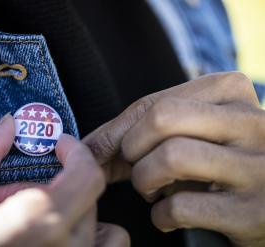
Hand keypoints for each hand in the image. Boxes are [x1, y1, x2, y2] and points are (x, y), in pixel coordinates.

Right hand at [0, 114, 129, 246]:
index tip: (61, 146)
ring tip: (40, 222)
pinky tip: (60, 238)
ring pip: (99, 222)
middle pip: (87, 196)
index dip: (76, 152)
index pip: (87, 174)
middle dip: (57, 185)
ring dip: (76, 211)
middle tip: (21, 197)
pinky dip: (94, 236)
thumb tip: (7, 126)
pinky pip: (108, 245)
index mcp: (39, 221)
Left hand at [84, 72, 264, 245]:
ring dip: (144, 181)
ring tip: (151, 190)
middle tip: (134, 167)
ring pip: (171, 157)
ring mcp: (259, 167)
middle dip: (131, 149)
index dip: (115, 131)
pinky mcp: (255, 212)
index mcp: (231, 92)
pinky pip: (181, 206)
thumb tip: (84, 146)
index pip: (153, 102)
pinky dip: (160, 216)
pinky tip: (167, 216)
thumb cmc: (214, 161)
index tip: (96, 151)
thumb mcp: (190, 132)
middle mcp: (252, 123)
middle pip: (161, 119)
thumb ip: (144, 129)